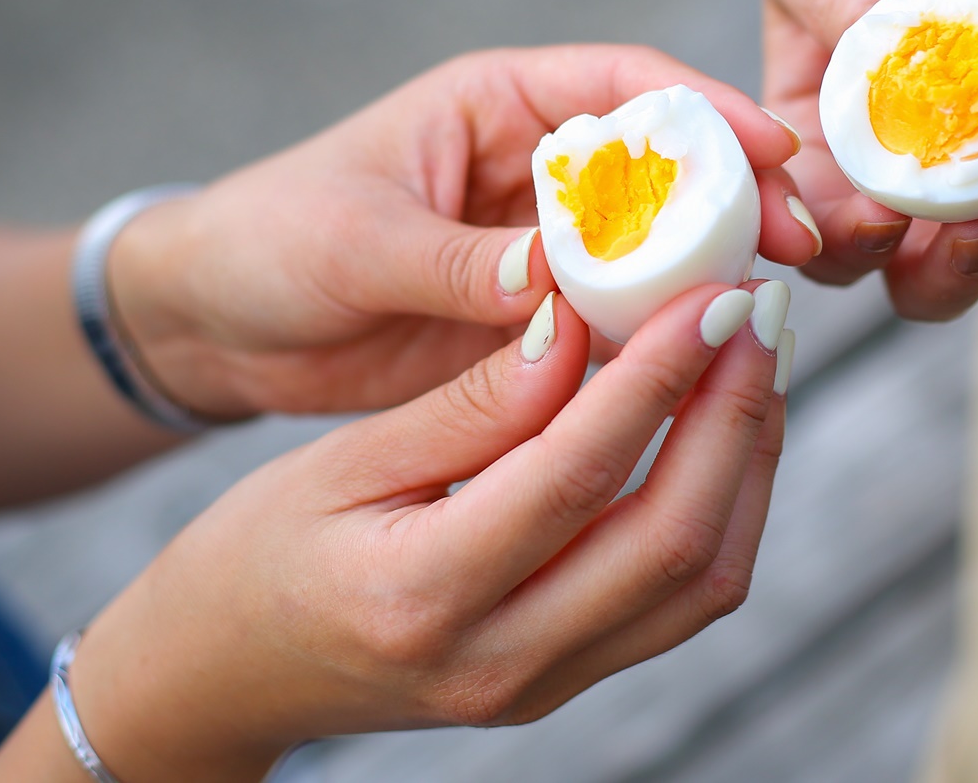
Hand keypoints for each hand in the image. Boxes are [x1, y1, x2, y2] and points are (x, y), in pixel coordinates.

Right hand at [0, 282, 788, 781]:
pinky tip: (719, 430)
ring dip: (745, 464)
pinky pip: (676, 604)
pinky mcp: (561, 682)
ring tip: (755, 358)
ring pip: (699, 585)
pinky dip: (720, 512)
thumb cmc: (254, 555)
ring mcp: (539, 686)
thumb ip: (466, 405)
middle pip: (671, 542)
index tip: (710, 291)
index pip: (578, 473)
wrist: (219, 679)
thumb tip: (575, 324)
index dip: (659, 374)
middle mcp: (499, 661)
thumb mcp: (335, 461)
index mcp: (421, 596)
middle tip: (759, 308)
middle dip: (734, 414)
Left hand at [111, 45, 813, 416]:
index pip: (626, 87)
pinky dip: (659, 346)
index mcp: (498, 106)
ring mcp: (542, 250)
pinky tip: (704, 374)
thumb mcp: (352, 242)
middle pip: (664, 170)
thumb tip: (552, 278)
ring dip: (710, 278)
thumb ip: (452, 261)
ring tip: (771, 316)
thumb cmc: (268, 243)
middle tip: (798, 251)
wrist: (212, 327)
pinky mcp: (534, 326)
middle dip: (737, 200)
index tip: (773, 152)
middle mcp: (533, 169)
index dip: (708, 112)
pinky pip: (615, 328)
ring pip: (652, 254)